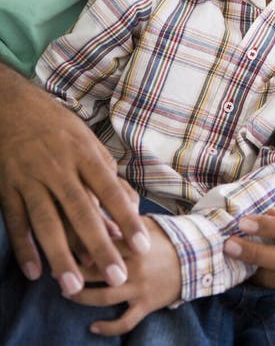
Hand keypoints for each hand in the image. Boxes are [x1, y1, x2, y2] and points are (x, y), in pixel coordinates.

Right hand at [0, 68, 149, 293]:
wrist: (14, 107)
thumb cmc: (58, 126)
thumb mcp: (88, 140)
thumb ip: (106, 172)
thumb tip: (128, 203)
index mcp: (84, 154)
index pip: (110, 191)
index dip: (126, 218)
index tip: (141, 245)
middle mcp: (59, 168)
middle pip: (81, 212)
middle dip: (100, 246)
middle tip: (117, 275)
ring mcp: (32, 179)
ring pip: (47, 222)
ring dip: (61, 256)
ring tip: (74, 286)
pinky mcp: (8, 188)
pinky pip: (17, 222)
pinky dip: (24, 248)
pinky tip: (34, 272)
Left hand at [67, 217, 180, 335]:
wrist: (196, 258)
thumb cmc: (169, 238)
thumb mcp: (148, 223)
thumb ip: (125, 219)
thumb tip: (99, 212)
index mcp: (135, 244)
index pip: (102, 244)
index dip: (81, 246)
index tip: (64, 246)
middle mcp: (135, 267)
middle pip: (97, 271)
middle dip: (74, 272)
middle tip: (58, 272)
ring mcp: (140, 288)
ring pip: (104, 298)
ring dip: (82, 297)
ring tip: (69, 293)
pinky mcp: (146, 305)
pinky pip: (125, 323)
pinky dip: (108, 328)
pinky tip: (92, 327)